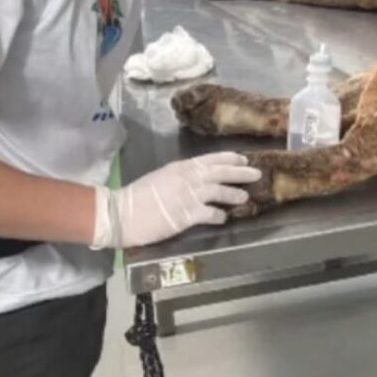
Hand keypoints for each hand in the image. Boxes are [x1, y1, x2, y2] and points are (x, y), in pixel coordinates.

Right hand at [91, 152, 261, 248]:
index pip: (211, 158)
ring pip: (219, 191)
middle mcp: (188, 178)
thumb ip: (182, 176)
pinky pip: (210, 213)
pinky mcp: (186, 215)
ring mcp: (188, 196)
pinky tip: (223, 218)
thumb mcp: (162, 176)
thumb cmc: (138, 195)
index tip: (244, 158)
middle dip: (240, 171)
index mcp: (182, 167)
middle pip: (221, 172)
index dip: (230, 158)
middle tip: (256, 173)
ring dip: (234, 193)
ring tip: (245, 196)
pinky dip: (219, 215)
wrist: (121, 212)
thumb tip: (199, 179)